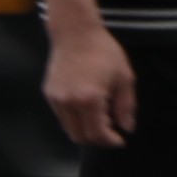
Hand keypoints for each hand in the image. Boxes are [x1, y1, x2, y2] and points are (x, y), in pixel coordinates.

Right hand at [46, 21, 136, 147]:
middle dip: (97, 139)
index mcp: (90, 99)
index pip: (97, 133)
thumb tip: (127, 127)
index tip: (120, 140)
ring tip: (100, 118)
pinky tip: (87, 107)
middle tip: (111, 133)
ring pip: (69, 128)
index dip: (110, 141)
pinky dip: (76, 119)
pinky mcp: (49, 94)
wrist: (75, 34)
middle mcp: (69, 103)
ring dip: (85, 130)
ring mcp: (56, 99)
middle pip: (80, 136)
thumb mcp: (124, 78)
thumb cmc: (104, 52)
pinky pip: (62, 116)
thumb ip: (126, 106)